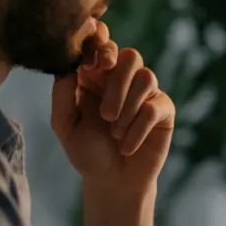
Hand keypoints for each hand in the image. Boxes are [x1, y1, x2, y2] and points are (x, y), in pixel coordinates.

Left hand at [51, 21, 174, 194]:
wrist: (112, 182)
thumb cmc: (86, 151)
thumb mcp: (65, 123)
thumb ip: (63, 93)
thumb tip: (68, 64)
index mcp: (96, 75)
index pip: (102, 42)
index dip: (101, 43)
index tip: (94, 64)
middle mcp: (122, 79)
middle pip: (130, 55)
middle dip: (117, 82)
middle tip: (105, 113)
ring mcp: (145, 93)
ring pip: (146, 77)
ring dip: (128, 106)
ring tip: (115, 133)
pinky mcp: (163, 110)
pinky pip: (154, 107)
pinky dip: (138, 128)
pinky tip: (126, 146)